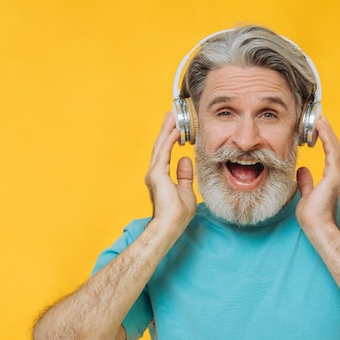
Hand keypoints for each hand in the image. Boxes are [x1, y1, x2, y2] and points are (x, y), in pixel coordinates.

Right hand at [145, 112, 196, 229]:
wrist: (170, 225)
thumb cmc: (177, 214)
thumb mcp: (185, 190)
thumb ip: (184, 174)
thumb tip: (185, 159)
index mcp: (160, 177)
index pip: (165, 153)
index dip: (169, 138)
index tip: (175, 127)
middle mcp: (154, 173)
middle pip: (160, 146)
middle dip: (166, 129)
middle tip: (171, 115)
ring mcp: (154, 173)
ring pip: (160, 146)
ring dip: (167, 130)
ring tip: (172, 117)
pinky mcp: (157, 174)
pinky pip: (164, 153)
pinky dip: (169, 140)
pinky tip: (175, 130)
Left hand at [295, 116, 339, 234]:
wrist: (317, 227)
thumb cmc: (312, 216)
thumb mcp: (305, 194)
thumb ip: (306, 182)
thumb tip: (302, 170)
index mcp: (331, 179)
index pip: (330, 154)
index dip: (326, 140)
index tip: (318, 128)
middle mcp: (337, 175)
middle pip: (335, 148)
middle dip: (327, 132)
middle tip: (320, 118)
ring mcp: (337, 175)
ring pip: (335, 147)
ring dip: (327, 132)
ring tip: (320, 119)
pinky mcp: (334, 176)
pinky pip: (332, 152)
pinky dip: (327, 139)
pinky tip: (321, 128)